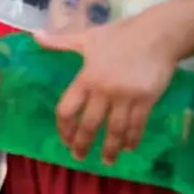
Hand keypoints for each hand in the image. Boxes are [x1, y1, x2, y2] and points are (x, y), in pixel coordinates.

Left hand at [36, 15, 181, 164]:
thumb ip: (61, 42)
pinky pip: (137, 125)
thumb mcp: (88, 38)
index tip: (65, 140)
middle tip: (79, 158)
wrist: (158, 33)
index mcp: (87, 77)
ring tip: (107, 161)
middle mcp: (103, 91)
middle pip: (89, 125)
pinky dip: (132, 138)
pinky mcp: (146, 99)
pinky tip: (130, 147)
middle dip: (83, 144)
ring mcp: (126, 97)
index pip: (68, 110)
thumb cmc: (122, 35)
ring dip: (110, 149)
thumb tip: (35, 36)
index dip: (64, 129)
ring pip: (115, 130)